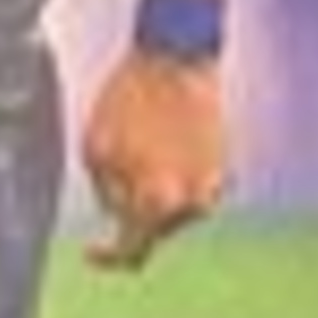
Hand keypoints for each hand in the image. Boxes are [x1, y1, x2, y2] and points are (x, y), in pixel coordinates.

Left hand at [80, 49, 229, 271]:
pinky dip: (176, 179)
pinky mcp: (225, 169)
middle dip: (132, 214)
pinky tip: (163, 143)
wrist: (174, 60)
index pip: (132, 252)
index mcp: (156, 203)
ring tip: (141, 147)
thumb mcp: (95, 151)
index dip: (108, 257)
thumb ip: (106, 196)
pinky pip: (193, 189)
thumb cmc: (129, 100)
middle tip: (117, 176)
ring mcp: (214, 187)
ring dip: (155, 195)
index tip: (92, 250)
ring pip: (175, 211)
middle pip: (154, 231)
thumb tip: (118, 218)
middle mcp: (192, 204)